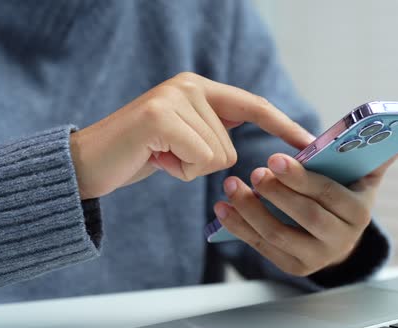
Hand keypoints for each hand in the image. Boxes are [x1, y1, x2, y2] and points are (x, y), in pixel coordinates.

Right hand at [69, 72, 313, 198]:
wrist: (88, 163)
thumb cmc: (138, 154)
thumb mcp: (182, 138)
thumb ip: (212, 130)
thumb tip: (246, 144)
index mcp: (198, 88)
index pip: (252, 105)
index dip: (282, 124)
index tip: (309, 142)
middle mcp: (189, 86)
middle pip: (231, 145)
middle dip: (202, 164)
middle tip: (167, 155)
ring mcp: (174, 98)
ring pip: (217, 155)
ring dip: (188, 168)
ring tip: (159, 155)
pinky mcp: (161, 116)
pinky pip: (200, 159)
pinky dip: (179, 171)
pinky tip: (154, 158)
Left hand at [213, 152, 397, 276]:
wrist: (339, 236)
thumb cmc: (347, 194)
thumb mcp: (364, 176)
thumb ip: (375, 153)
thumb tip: (397, 128)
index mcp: (359, 213)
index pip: (329, 195)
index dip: (301, 177)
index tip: (275, 158)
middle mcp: (341, 240)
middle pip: (305, 216)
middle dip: (277, 193)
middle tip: (254, 171)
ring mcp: (316, 258)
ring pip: (279, 235)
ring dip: (251, 210)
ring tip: (232, 185)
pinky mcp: (294, 267)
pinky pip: (263, 247)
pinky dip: (240, 228)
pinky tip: (223, 208)